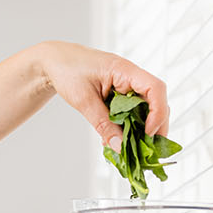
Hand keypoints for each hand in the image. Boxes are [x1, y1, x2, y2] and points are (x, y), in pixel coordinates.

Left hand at [35, 40, 169, 151]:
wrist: (54, 62)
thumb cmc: (67, 70)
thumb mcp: (84, 100)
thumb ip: (102, 124)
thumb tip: (119, 146)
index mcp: (125, 70)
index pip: (155, 88)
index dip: (158, 112)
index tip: (148, 132)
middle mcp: (131, 78)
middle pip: (156, 102)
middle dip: (155, 127)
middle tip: (148, 150)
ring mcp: (127, 87)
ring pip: (145, 110)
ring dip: (140, 130)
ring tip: (132, 149)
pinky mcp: (120, 95)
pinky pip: (131, 113)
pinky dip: (128, 127)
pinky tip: (117, 140)